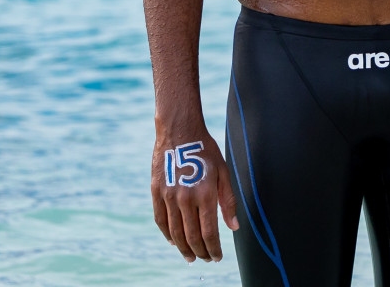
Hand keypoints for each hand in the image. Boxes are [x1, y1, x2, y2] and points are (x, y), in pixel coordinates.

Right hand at [152, 131, 238, 262]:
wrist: (179, 130)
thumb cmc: (205, 151)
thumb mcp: (223, 173)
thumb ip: (228, 201)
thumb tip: (233, 227)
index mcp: (205, 194)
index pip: (209, 232)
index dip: (214, 249)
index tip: (217, 257)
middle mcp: (186, 198)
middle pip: (192, 236)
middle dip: (200, 252)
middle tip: (205, 259)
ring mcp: (168, 196)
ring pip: (175, 232)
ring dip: (183, 248)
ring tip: (190, 257)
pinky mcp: (156, 191)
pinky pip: (160, 220)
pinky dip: (167, 234)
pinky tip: (173, 242)